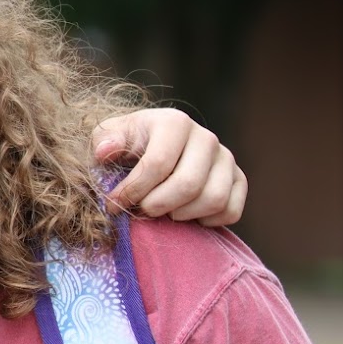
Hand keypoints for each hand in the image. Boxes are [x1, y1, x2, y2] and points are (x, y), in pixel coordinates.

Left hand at [93, 107, 246, 226]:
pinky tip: (186, 216)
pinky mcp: (238, 178)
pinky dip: (209, 221)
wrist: (153, 146)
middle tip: (141, 210)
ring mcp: (226, 158)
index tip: (114, 204)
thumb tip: (104, 152)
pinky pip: (232, 211)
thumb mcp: (107, 136)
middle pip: (188, 184)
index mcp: (174, 122)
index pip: (158, 164)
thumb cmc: (127, 144)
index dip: (133, 190)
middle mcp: (206, 137)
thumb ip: (104, 141)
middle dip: (158, 205)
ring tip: (162, 211)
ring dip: (183, 214)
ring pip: (214, 199)